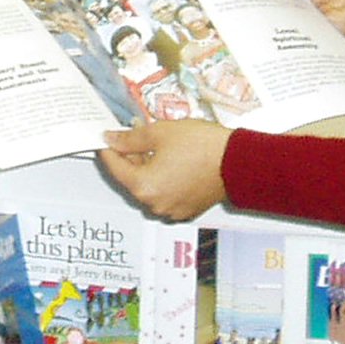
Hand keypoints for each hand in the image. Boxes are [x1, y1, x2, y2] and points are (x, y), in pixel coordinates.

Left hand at [98, 120, 231, 221]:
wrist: (238, 160)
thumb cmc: (202, 146)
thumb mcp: (160, 133)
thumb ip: (131, 138)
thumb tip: (111, 139)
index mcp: (143, 186)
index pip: (114, 166)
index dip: (109, 148)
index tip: (106, 137)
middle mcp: (155, 204)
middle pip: (132, 178)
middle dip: (131, 157)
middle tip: (134, 135)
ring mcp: (171, 210)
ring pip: (149, 187)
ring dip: (148, 168)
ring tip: (157, 145)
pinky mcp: (187, 209)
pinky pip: (166, 194)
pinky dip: (164, 179)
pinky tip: (172, 161)